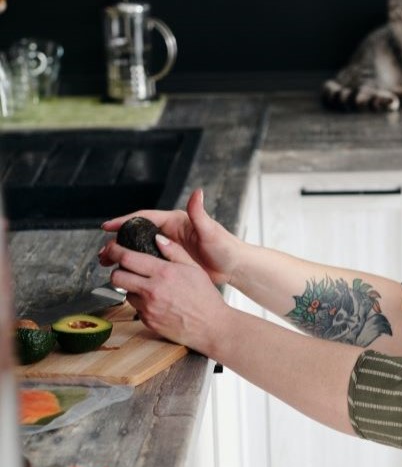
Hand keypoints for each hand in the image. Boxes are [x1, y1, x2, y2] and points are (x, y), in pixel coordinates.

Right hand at [99, 188, 241, 284]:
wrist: (234, 267)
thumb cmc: (226, 247)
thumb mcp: (210, 231)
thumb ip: (200, 213)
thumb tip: (197, 192)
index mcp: (176, 221)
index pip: (144, 217)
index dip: (124, 221)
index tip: (107, 226)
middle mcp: (170, 232)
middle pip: (137, 233)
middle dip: (118, 241)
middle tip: (103, 251)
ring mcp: (170, 247)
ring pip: (139, 248)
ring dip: (123, 254)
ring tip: (107, 263)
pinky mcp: (171, 260)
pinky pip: (148, 261)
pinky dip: (135, 265)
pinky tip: (125, 274)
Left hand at [103, 232, 230, 352]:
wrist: (211, 326)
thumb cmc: (206, 298)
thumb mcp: (195, 268)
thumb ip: (175, 251)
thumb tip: (158, 239)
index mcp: (164, 273)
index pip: (127, 258)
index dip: (115, 250)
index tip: (113, 248)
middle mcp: (152, 291)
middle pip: (116, 276)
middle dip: (117, 270)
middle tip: (125, 269)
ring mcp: (148, 308)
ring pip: (126, 293)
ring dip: (132, 288)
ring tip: (149, 288)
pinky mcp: (147, 322)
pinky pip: (136, 308)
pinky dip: (142, 303)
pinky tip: (158, 302)